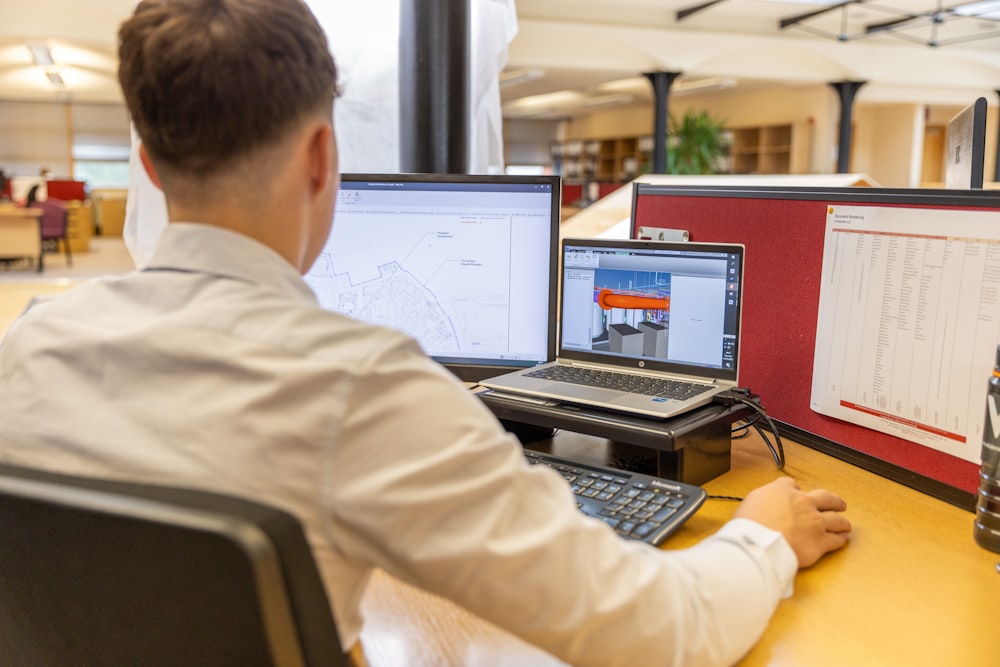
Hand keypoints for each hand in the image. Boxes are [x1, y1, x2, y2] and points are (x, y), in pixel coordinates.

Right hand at [734, 476, 850, 567]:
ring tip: (845, 524)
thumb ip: (762, 498)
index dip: (796, 488)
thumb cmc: (751, 524)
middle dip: (834, 500)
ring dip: (842, 521)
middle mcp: (804, 504)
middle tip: (838, 503)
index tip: (797, 491)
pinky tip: (841, 539)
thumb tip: (764, 501)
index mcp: (784, 492)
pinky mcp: (820, 542)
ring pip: (836, 519)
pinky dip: (840, 539)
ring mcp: (815, 523)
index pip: (792, 484)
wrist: (760, 542)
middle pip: (826, 498)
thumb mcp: (750, 501)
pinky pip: (836, 540)